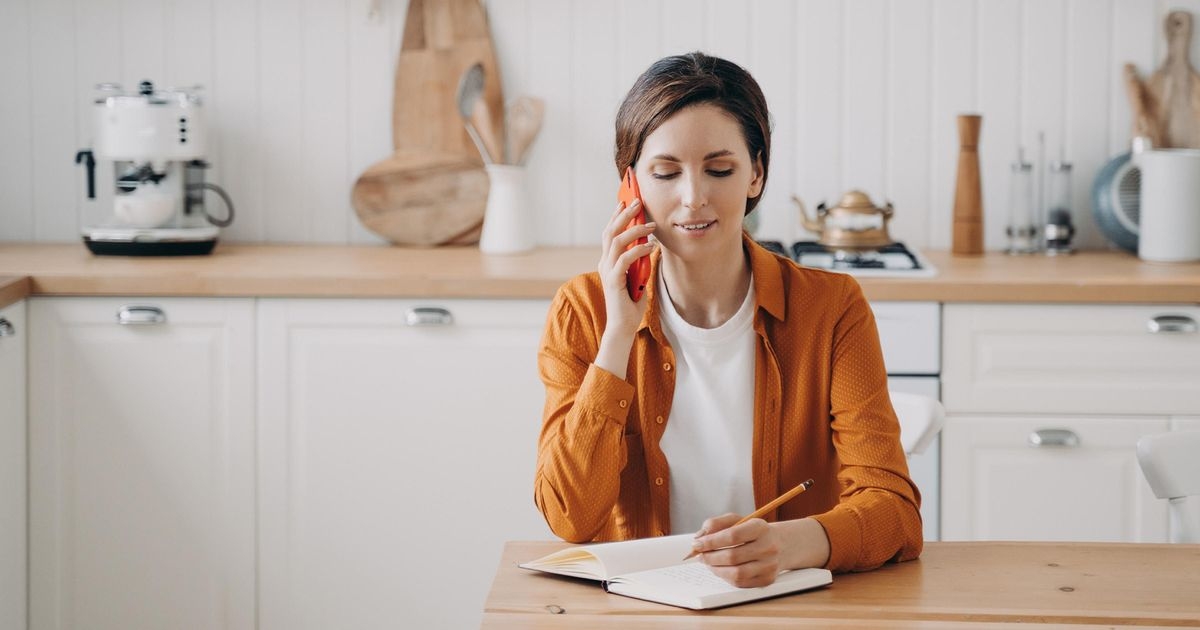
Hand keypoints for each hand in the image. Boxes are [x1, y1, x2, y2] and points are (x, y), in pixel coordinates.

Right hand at [595, 199, 655, 368]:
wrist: (623, 326)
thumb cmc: (631, 303)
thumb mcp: (637, 276)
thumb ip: (638, 261)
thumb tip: (648, 245)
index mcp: (608, 261)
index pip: (609, 233)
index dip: (616, 216)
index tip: (626, 201)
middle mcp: (604, 263)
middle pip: (610, 232)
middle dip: (624, 215)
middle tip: (637, 202)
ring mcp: (607, 271)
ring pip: (616, 242)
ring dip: (634, 230)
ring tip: (651, 224)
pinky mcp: (614, 281)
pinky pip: (625, 259)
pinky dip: (639, 250)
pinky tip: (652, 246)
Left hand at [691, 513, 782, 587]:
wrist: (781, 545)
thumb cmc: (753, 532)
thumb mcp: (737, 520)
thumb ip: (716, 524)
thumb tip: (699, 537)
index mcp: (760, 528)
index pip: (732, 536)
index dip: (711, 541)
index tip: (697, 543)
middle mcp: (768, 547)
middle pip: (732, 557)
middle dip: (710, 557)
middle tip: (700, 555)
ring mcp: (769, 566)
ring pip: (736, 573)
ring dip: (716, 569)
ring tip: (708, 563)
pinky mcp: (767, 580)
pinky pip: (740, 583)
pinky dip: (725, 577)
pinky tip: (720, 569)